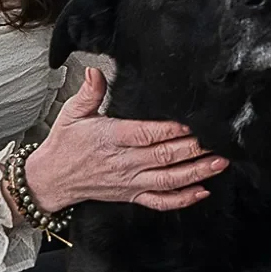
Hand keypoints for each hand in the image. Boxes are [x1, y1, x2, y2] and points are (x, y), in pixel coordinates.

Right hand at [25, 68, 227, 212]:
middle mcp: (123, 162)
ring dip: (196, 172)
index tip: (191, 124)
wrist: (51, 180)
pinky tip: (201, 190)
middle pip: (164, 156)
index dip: (170, 131)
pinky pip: (160, 200)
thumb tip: (95, 71)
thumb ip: (89, 92)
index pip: (145, 134)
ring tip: (219, 163)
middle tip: (218, 141)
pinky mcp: (131, 195)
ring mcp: (129, 181)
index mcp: (110, 138)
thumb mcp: (71, 113)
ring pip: (168, 179)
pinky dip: (182, 199)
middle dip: (194, 149)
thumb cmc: (64, 145)